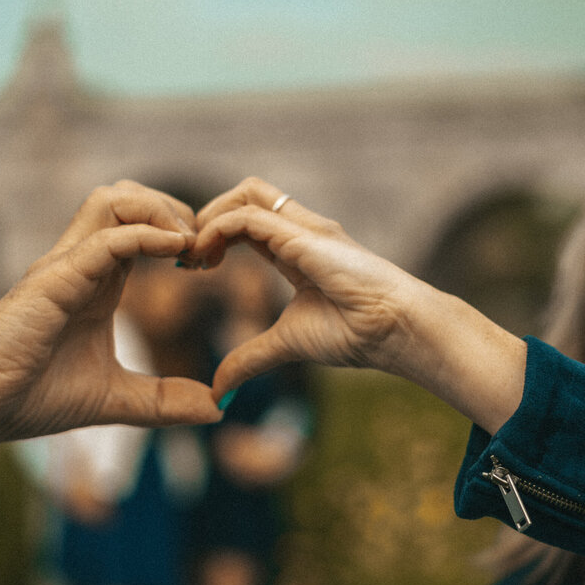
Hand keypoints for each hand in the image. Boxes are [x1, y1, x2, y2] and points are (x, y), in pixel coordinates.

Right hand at [0, 181, 222, 448]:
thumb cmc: (29, 397)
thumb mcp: (115, 399)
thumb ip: (163, 400)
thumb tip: (216, 409)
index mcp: (96, 281)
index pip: (140, 226)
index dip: (179, 231)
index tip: (207, 265)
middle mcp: (79, 263)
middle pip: (127, 197)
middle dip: (173, 208)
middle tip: (202, 249)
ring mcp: (63, 266)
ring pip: (112, 200)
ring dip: (158, 210)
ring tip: (187, 243)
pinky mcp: (53, 280)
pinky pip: (103, 239)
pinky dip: (144, 234)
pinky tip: (175, 250)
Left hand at [193, 177, 422, 394]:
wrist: (393, 330)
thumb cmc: (355, 334)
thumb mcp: (286, 344)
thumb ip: (250, 359)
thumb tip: (218, 391)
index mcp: (297, 250)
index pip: (248, 222)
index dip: (215, 236)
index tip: (195, 268)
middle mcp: (300, 230)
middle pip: (246, 193)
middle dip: (209, 215)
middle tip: (190, 256)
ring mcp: (304, 227)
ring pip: (246, 192)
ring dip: (211, 217)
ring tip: (196, 255)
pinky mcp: (302, 235)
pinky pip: (247, 216)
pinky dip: (217, 230)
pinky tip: (208, 259)